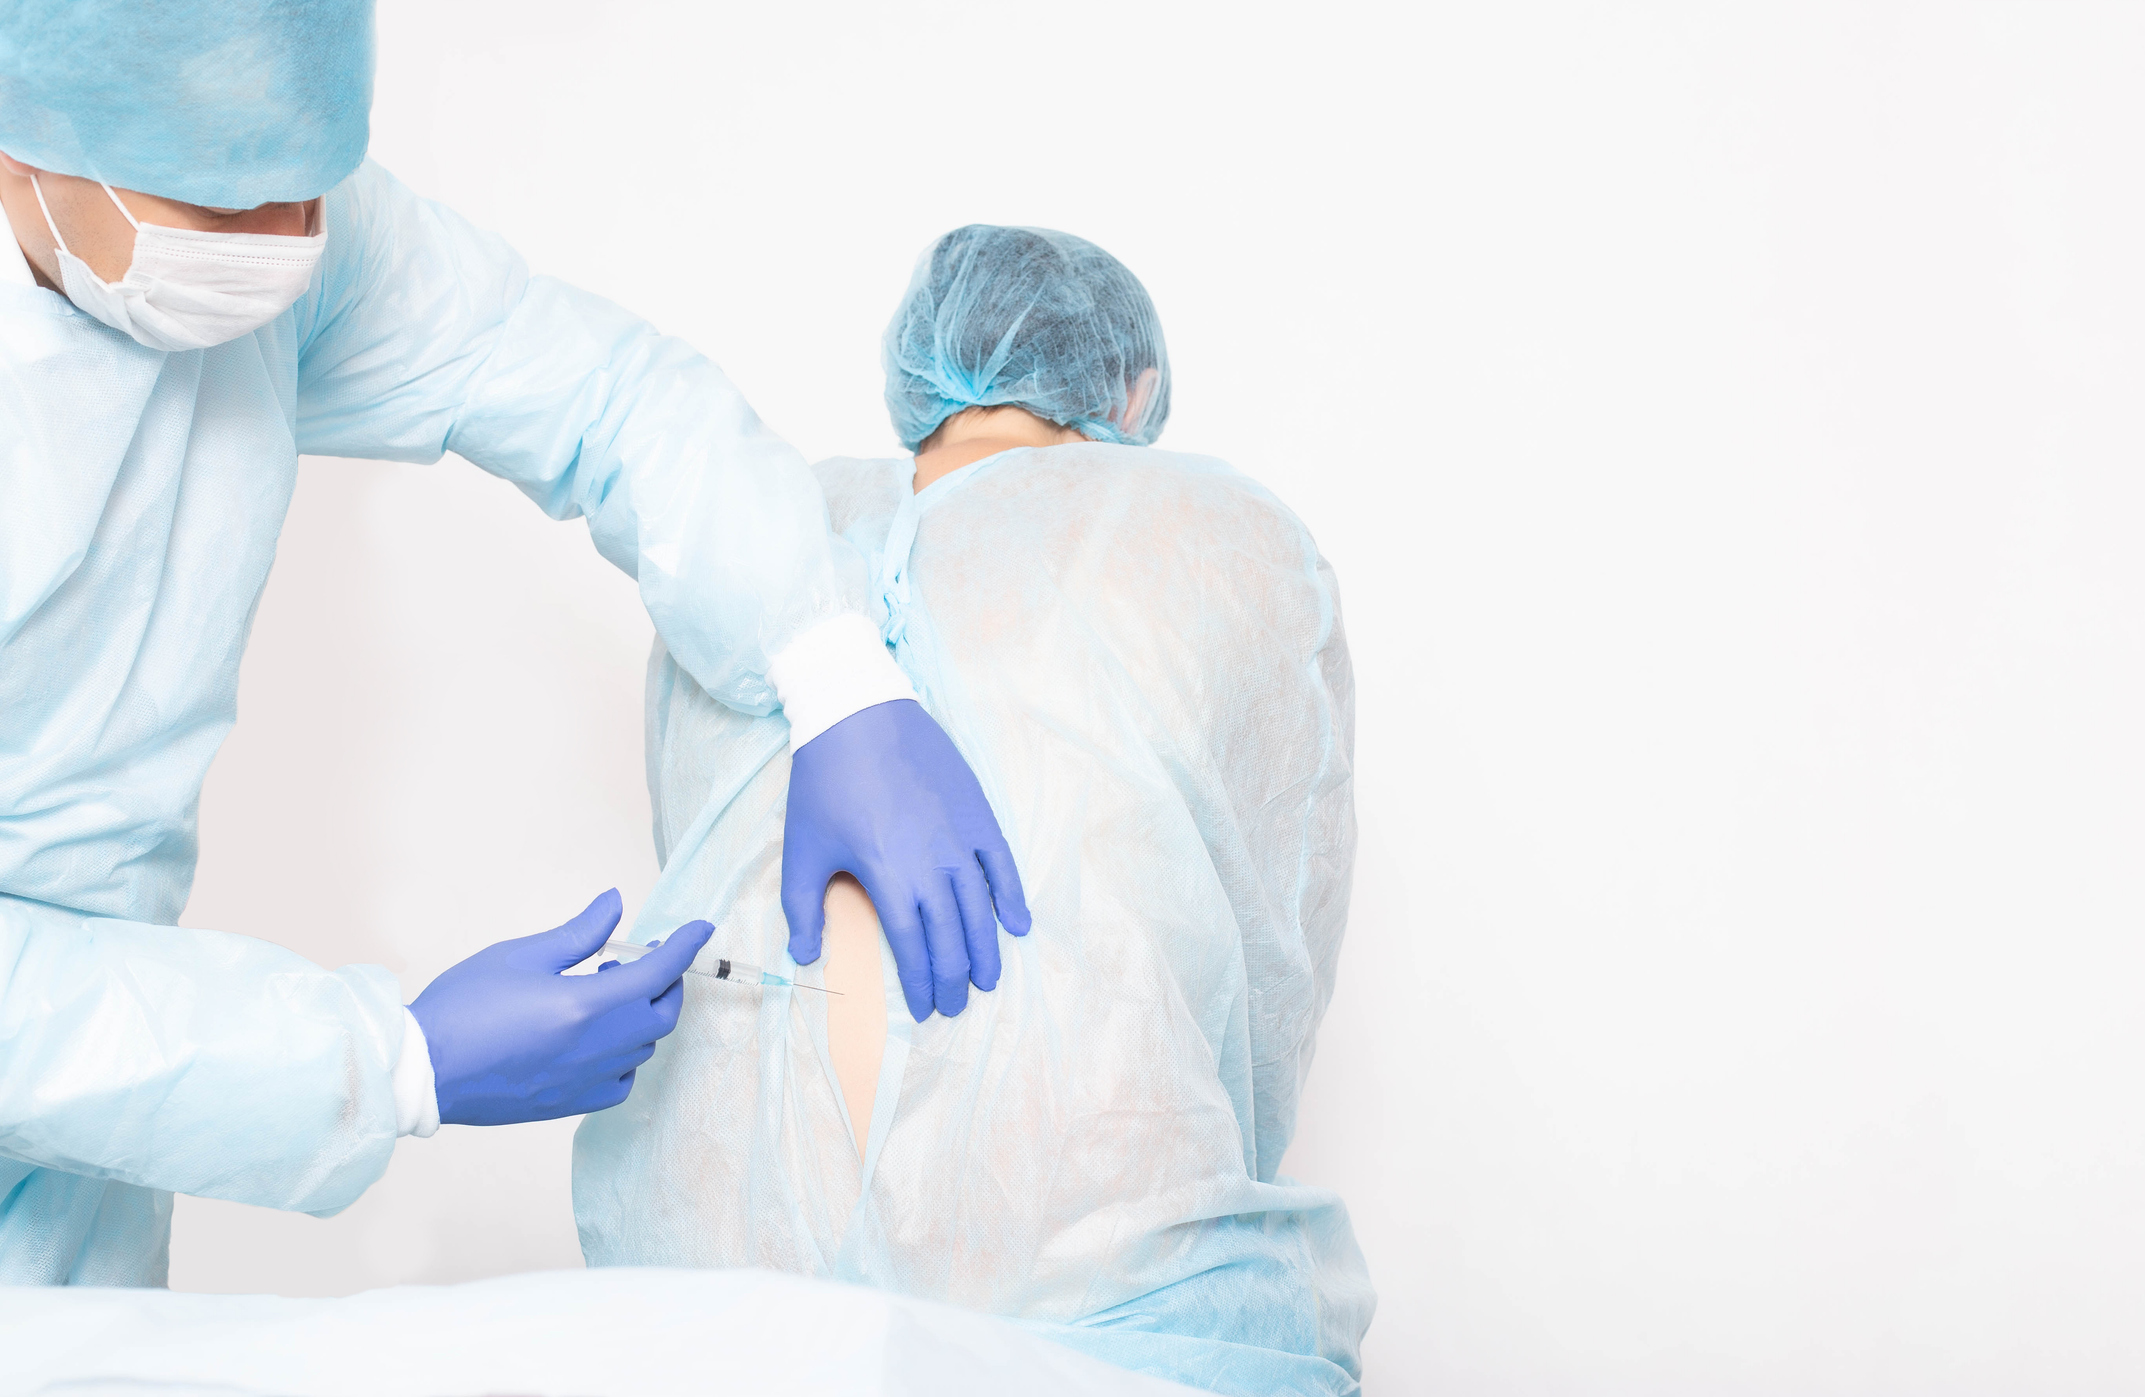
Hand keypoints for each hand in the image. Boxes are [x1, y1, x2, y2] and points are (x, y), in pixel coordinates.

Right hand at [408, 890, 712, 1126]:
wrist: (423, 1069)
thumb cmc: (464, 1007)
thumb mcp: (520, 956)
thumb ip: (578, 932)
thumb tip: (614, 904)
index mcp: (587, 1005)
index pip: (658, 971)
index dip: (685, 946)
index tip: (700, 929)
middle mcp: (598, 1048)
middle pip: (661, 1014)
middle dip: (665, 982)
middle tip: (644, 959)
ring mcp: (586, 1081)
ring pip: (644, 1048)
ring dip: (642, 1016)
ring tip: (606, 992)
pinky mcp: (570, 1104)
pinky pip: (621, 1082)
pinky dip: (625, 1056)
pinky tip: (598, 1039)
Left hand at [781, 699, 1029, 1020]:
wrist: (858, 712)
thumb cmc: (825, 781)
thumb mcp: (803, 848)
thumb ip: (803, 907)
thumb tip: (805, 956)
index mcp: (889, 876)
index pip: (914, 947)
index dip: (922, 983)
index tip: (924, 1008)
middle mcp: (933, 864)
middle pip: (953, 937)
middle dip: (955, 979)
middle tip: (955, 1005)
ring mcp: (960, 838)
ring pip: (982, 909)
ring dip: (987, 951)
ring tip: (987, 981)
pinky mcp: (977, 813)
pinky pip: (1002, 865)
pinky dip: (1012, 897)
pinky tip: (1018, 925)